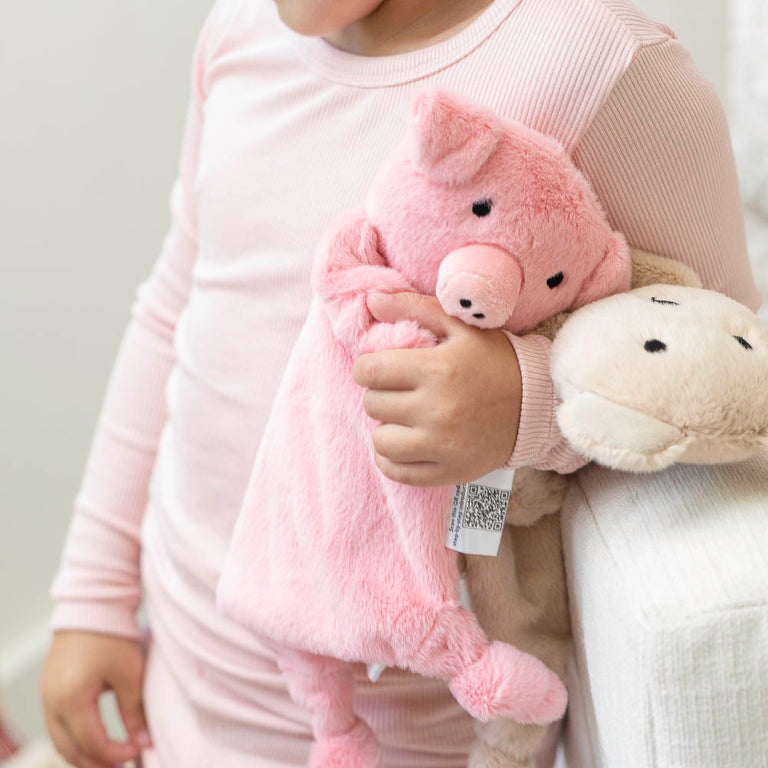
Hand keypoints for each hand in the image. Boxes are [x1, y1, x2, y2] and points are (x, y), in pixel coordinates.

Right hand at [41, 631, 151, 767]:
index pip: (92, 743)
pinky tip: (95, 739)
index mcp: (71, 700)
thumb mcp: (129, 673)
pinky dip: (75, 738)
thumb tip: (143, 742)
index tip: (137, 752)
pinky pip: (57, 725)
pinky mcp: (50, 688)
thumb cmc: (112, 635)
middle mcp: (52, 702)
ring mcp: (47, 696)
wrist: (92, 604)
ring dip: (82, 754)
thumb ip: (134, 711)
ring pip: (60, 741)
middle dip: (95, 763)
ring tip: (109, 759)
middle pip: (69, 750)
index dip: (115, 754)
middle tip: (121, 767)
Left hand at [352, 292, 521, 485]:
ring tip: (404, 419)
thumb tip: (371, 300)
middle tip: (400, 391)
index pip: (369, 371)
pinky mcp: (449, 471)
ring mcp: (443, 446)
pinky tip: (405, 444)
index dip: (366, 368)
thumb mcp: (460, 326)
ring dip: (386, 428)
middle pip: (373, 404)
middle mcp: (438, 410)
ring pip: (380, 441)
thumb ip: (414, 307)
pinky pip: (398, 472)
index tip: (378, 368)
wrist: (538, 405)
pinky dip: (391, 459)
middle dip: (380, 394)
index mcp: (438, 370)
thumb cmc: (495, 361)